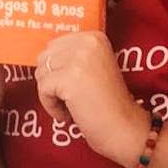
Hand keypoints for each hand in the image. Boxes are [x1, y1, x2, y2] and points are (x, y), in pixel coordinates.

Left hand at [35, 31, 149, 167]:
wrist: (127, 130)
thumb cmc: (108, 105)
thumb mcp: (93, 67)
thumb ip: (72, 56)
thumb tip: (41, 57)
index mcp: (94, 37)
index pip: (54, 46)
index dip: (58, 70)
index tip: (73, 86)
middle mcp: (87, 43)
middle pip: (45, 57)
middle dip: (52, 81)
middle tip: (71, 99)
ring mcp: (78, 59)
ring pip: (41, 72)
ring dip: (51, 94)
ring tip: (72, 106)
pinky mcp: (69, 78)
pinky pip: (43, 89)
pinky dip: (51, 107)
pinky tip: (68, 115)